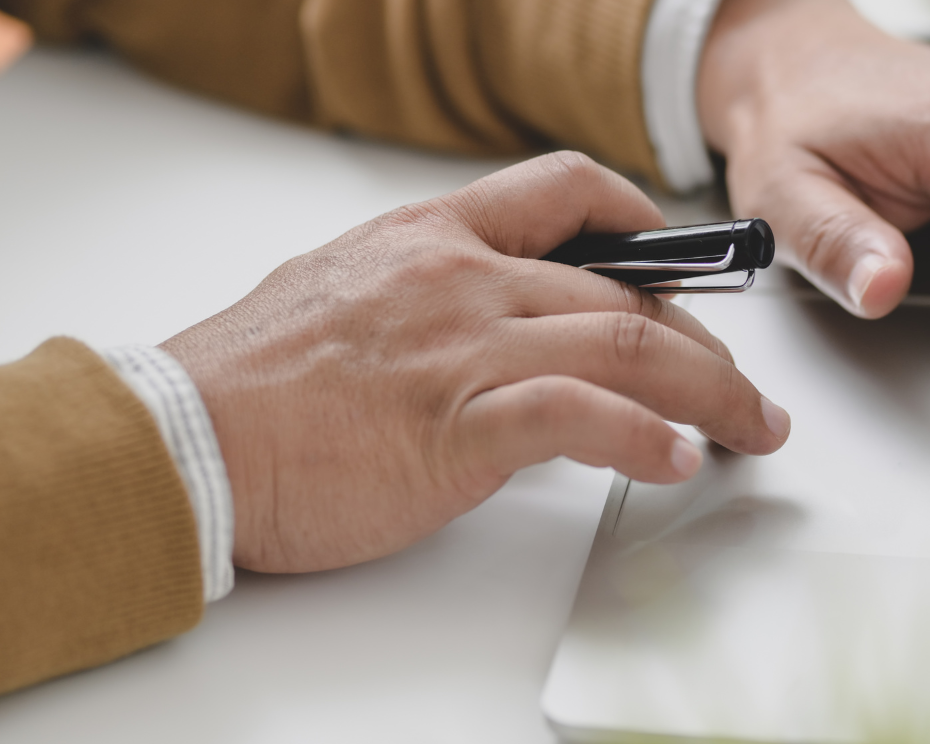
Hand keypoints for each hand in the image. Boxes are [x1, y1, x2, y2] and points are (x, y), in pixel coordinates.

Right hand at [161, 153, 790, 572]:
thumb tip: (480, 338)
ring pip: (632, 346)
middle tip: (738, 384)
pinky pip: (587, 418)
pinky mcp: (462, 424)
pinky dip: (650, 441)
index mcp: (430, 238)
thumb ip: (424, 303)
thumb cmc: (245, 387)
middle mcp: (462, 279)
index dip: (642, 219)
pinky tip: (682, 462)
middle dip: (704, 340)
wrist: (178, 441)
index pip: (563, 192)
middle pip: (627, 290)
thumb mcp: (341, 299)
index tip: (680, 255)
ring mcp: (468, 347)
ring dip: (714, 393)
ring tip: (751, 427)